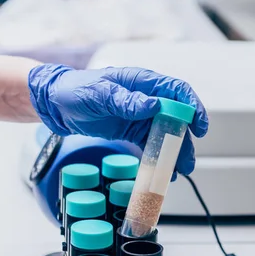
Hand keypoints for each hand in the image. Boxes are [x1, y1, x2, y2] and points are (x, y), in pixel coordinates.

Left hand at [28, 64, 207, 175]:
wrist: (55, 105)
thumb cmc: (75, 91)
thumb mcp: (100, 94)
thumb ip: (127, 100)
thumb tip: (154, 105)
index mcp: (142, 82)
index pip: (177, 91)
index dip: (192, 107)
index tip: (199, 126)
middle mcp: (146, 98)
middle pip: (176, 117)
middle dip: (185, 139)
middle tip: (187, 161)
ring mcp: (140, 116)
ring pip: (166, 134)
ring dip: (174, 153)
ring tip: (178, 172)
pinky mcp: (132, 130)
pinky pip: (151, 145)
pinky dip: (158, 158)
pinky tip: (161, 172)